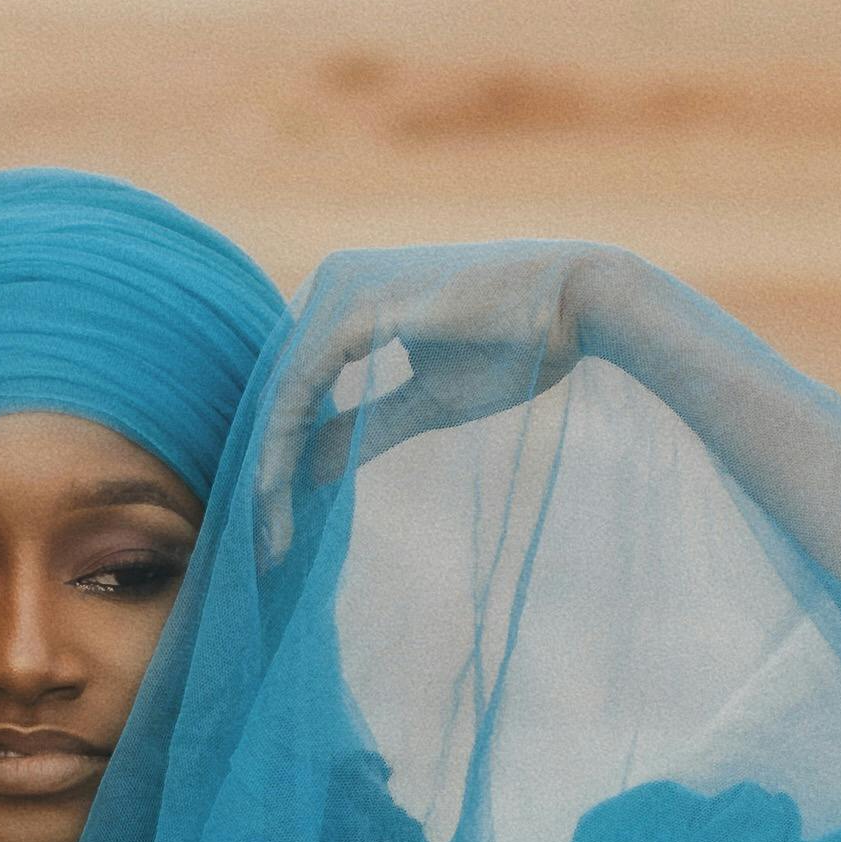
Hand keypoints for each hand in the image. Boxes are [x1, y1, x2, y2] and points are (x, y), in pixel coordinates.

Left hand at [254, 251, 599, 558]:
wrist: (577, 301)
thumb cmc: (514, 345)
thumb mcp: (429, 402)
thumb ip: (367, 428)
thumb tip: (309, 469)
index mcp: (350, 306)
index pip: (299, 391)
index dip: (282, 460)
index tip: (278, 529)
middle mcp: (334, 289)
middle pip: (283, 395)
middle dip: (267, 475)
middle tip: (263, 551)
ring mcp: (342, 293)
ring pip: (284, 394)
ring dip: (270, 469)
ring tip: (270, 536)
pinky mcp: (357, 308)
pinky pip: (302, 384)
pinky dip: (285, 442)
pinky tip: (280, 491)